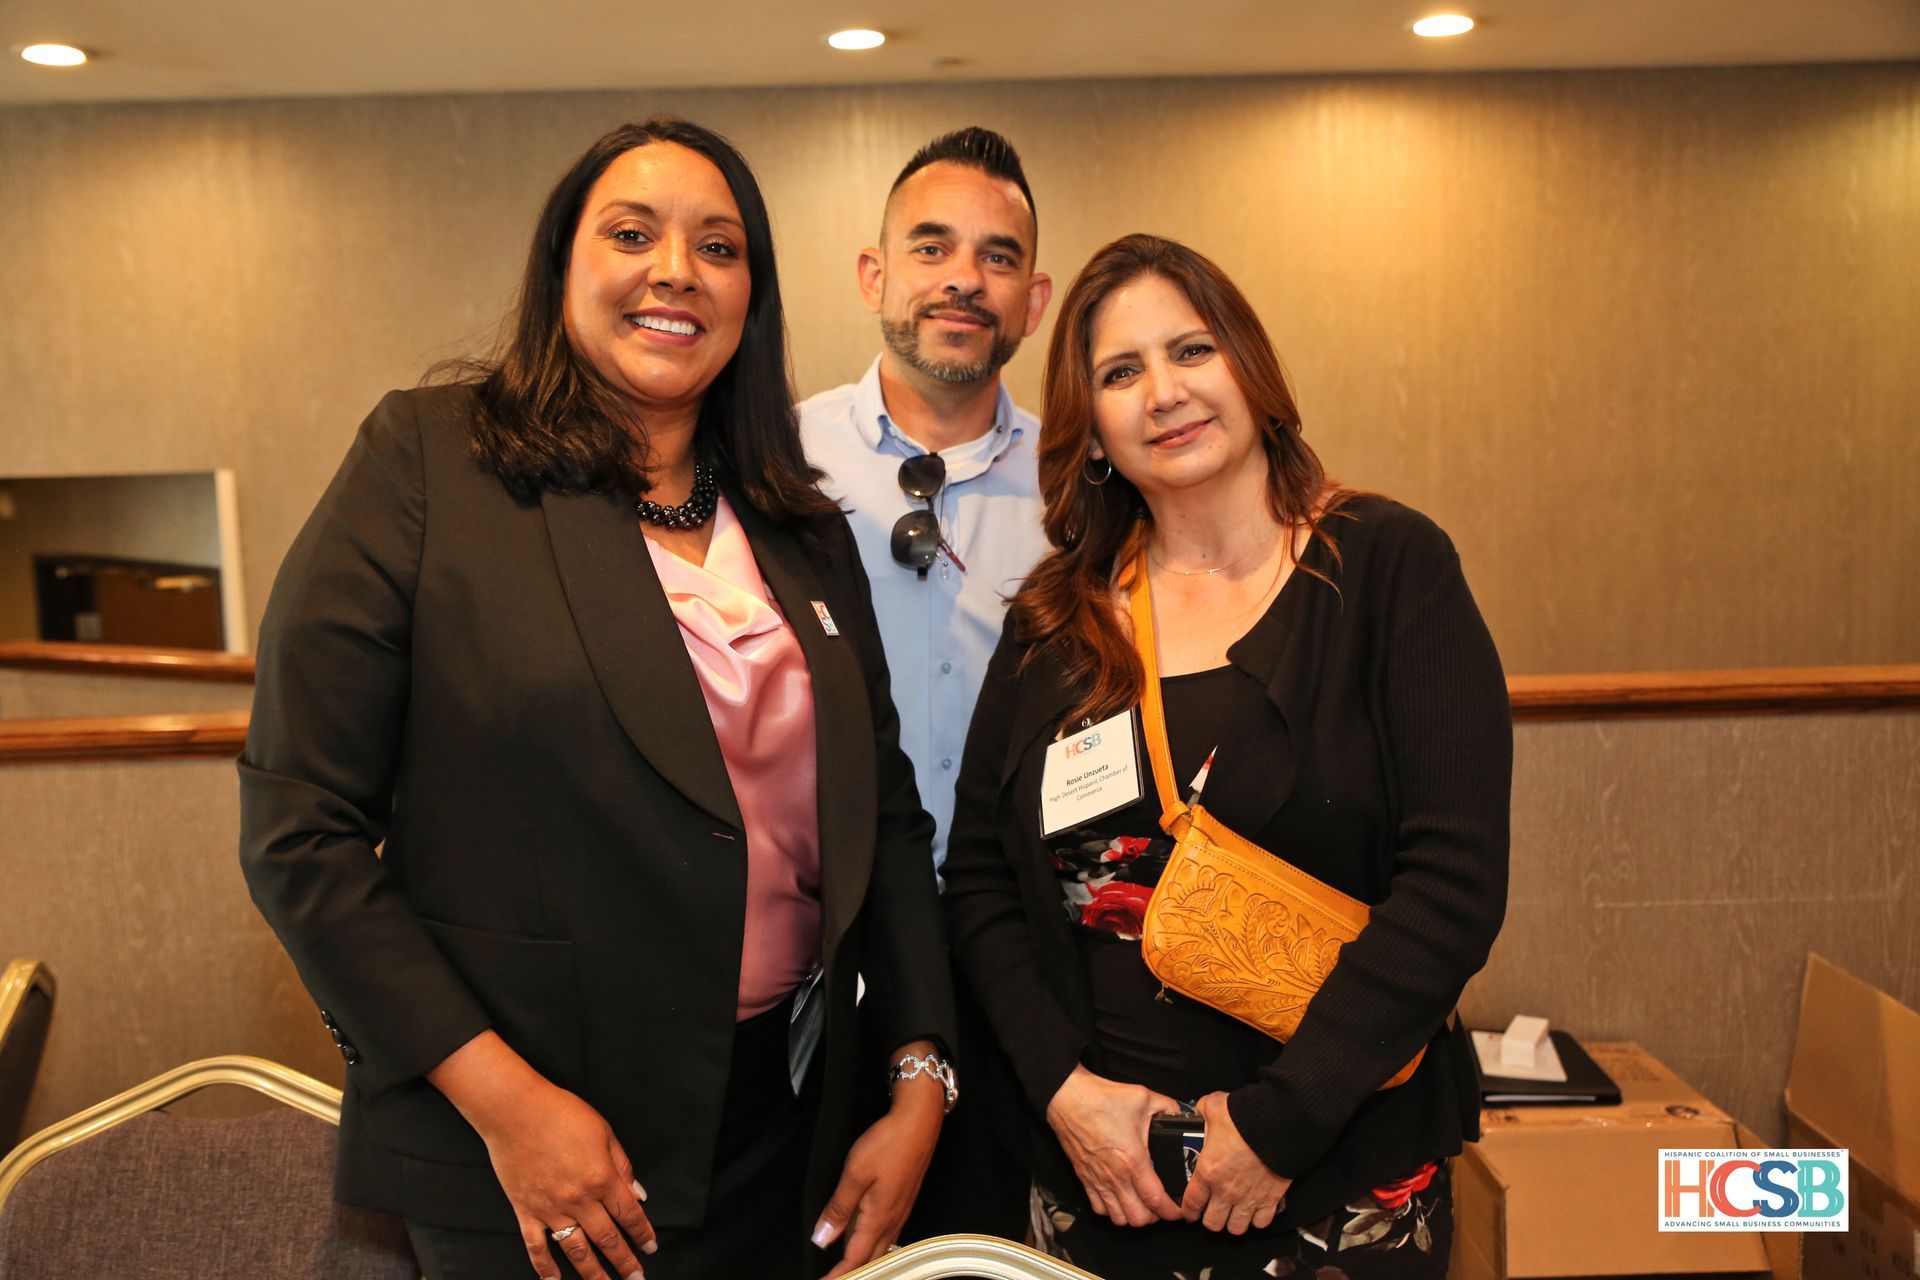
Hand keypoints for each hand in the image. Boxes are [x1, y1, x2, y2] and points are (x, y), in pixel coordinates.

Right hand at [431, 1032, 655, 1279]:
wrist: (515, 1111)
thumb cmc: (561, 1114)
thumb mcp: (604, 1132)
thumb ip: (622, 1165)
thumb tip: (637, 1194)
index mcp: (602, 1178)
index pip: (629, 1215)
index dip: (643, 1233)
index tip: (651, 1247)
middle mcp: (579, 1200)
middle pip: (607, 1239)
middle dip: (625, 1262)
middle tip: (636, 1277)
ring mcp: (551, 1209)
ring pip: (576, 1251)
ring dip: (593, 1273)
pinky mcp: (526, 1211)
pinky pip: (537, 1247)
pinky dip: (545, 1269)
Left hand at [813, 1041, 944, 1277]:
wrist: (919, 1121)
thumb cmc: (888, 1143)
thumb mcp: (855, 1174)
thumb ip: (839, 1208)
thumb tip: (822, 1239)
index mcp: (879, 1218)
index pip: (856, 1260)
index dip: (838, 1276)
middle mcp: (893, 1220)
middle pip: (871, 1259)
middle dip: (853, 1272)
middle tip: (832, 1277)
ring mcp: (900, 1210)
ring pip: (880, 1247)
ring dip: (862, 1259)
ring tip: (843, 1264)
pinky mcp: (903, 1200)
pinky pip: (886, 1232)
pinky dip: (871, 1243)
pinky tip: (861, 1236)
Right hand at [1044, 1065, 1183, 1226]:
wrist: (1068, 1098)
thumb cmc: (1100, 1099)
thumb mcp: (1143, 1097)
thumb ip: (1168, 1107)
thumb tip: (1181, 1114)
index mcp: (1133, 1159)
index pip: (1156, 1200)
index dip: (1171, 1211)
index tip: (1179, 1210)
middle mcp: (1115, 1175)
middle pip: (1138, 1218)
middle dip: (1154, 1217)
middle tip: (1162, 1205)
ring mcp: (1098, 1180)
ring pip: (1118, 1218)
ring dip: (1132, 1216)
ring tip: (1142, 1205)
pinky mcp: (1085, 1178)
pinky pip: (1099, 1208)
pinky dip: (1111, 1210)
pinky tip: (1119, 1199)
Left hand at [1181, 1091, 1290, 1234]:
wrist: (1279, 1124)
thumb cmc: (1244, 1117)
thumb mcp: (1213, 1106)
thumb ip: (1201, 1112)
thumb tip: (1199, 1112)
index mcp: (1208, 1171)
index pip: (1191, 1202)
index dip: (1187, 1211)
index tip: (1188, 1212)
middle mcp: (1226, 1190)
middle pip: (1212, 1222)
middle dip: (1209, 1219)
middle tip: (1210, 1212)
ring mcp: (1249, 1198)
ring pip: (1236, 1228)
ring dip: (1232, 1223)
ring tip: (1231, 1215)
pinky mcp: (1270, 1199)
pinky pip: (1261, 1222)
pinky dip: (1256, 1220)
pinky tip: (1254, 1212)